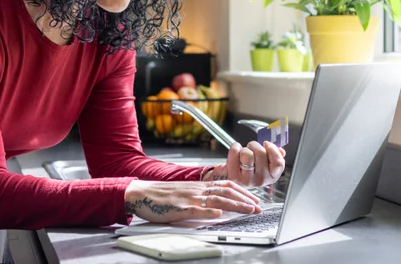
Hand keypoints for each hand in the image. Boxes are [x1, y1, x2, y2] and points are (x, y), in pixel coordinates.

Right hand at [123, 180, 261, 222]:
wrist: (142, 193)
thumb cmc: (163, 195)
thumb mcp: (186, 191)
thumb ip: (201, 195)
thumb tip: (218, 204)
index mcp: (199, 186)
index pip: (227, 185)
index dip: (243, 192)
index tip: (255, 199)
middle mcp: (197, 189)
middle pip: (226, 192)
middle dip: (245, 200)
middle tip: (258, 207)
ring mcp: (188, 198)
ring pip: (216, 200)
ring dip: (234, 205)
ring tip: (247, 210)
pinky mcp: (179, 208)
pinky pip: (195, 209)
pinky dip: (208, 212)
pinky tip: (218, 215)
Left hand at [203, 141, 285, 187]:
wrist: (232, 176)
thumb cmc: (249, 167)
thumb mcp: (265, 163)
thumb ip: (275, 156)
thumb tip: (281, 150)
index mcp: (272, 176)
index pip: (278, 163)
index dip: (272, 149)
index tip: (266, 144)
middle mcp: (261, 180)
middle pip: (261, 153)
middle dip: (255, 145)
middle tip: (251, 147)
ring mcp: (247, 180)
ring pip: (248, 154)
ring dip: (245, 148)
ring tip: (244, 152)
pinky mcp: (234, 176)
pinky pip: (235, 152)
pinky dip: (235, 147)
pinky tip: (236, 151)